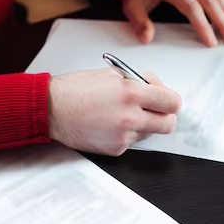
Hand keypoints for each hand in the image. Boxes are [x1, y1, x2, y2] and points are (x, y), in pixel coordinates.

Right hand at [47, 68, 181, 155]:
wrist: (51, 109)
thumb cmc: (77, 89)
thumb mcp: (112, 74)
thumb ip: (140, 81)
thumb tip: (160, 90)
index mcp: (131, 92)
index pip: (172, 102)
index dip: (171, 102)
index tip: (168, 101)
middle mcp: (130, 116)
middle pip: (168, 124)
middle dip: (164, 117)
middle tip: (154, 112)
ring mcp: (123, 135)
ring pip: (150, 133)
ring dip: (143, 125)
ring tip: (121, 115)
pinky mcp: (115, 149)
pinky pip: (132, 142)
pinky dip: (126, 134)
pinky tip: (109, 125)